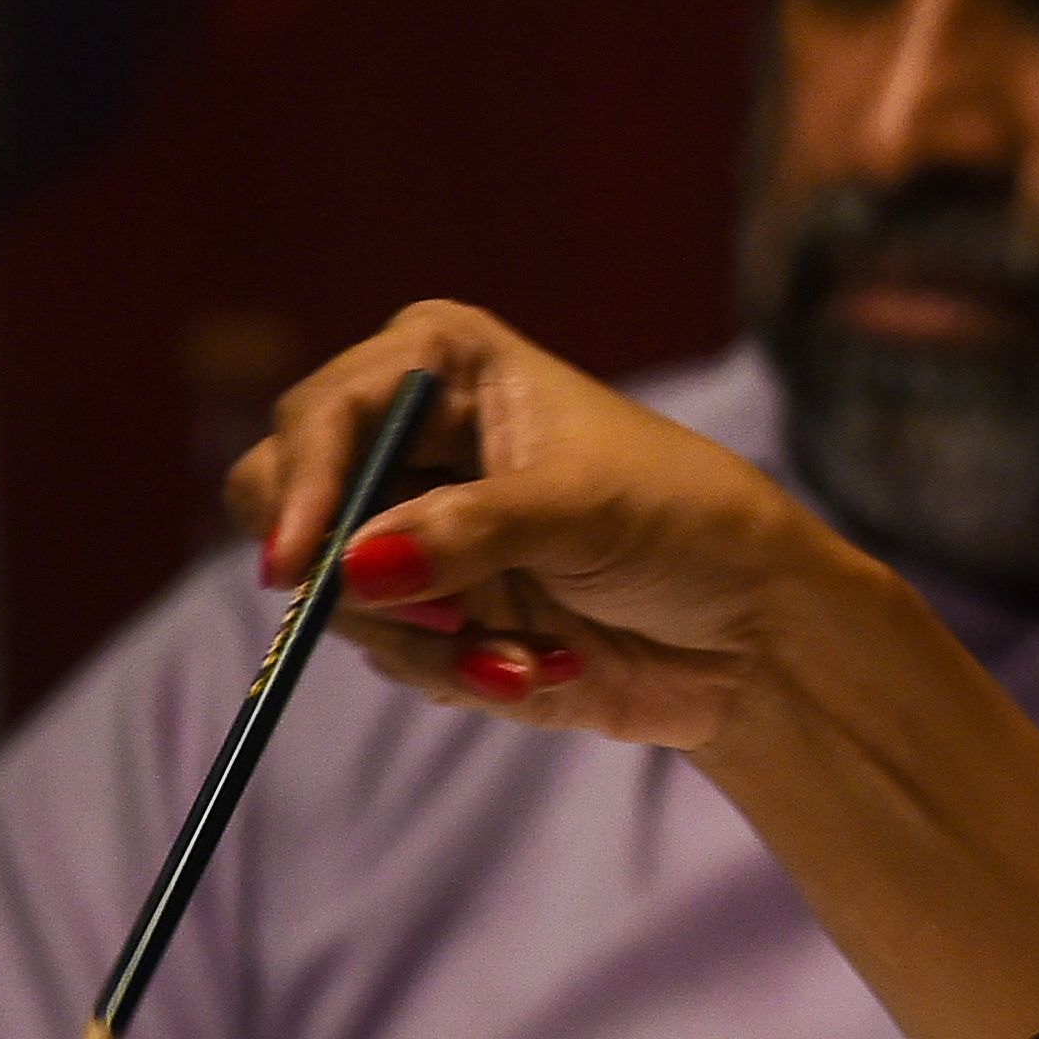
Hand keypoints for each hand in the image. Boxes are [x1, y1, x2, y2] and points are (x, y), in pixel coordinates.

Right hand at [227, 301, 874, 754]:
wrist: (754, 631)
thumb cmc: (690, 526)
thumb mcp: (585, 511)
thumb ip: (469, 531)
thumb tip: (352, 566)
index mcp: (442, 365)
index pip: (320, 412)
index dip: (304, 484)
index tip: (306, 564)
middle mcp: (411, 438)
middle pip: (284, 501)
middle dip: (352, 576)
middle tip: (441, 617)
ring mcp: (412, 528)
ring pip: (333, 595)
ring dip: (429, 642)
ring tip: (529, 656)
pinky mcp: (430, 608)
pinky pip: (389, 652)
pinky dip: (460, 673)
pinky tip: (543, 670)